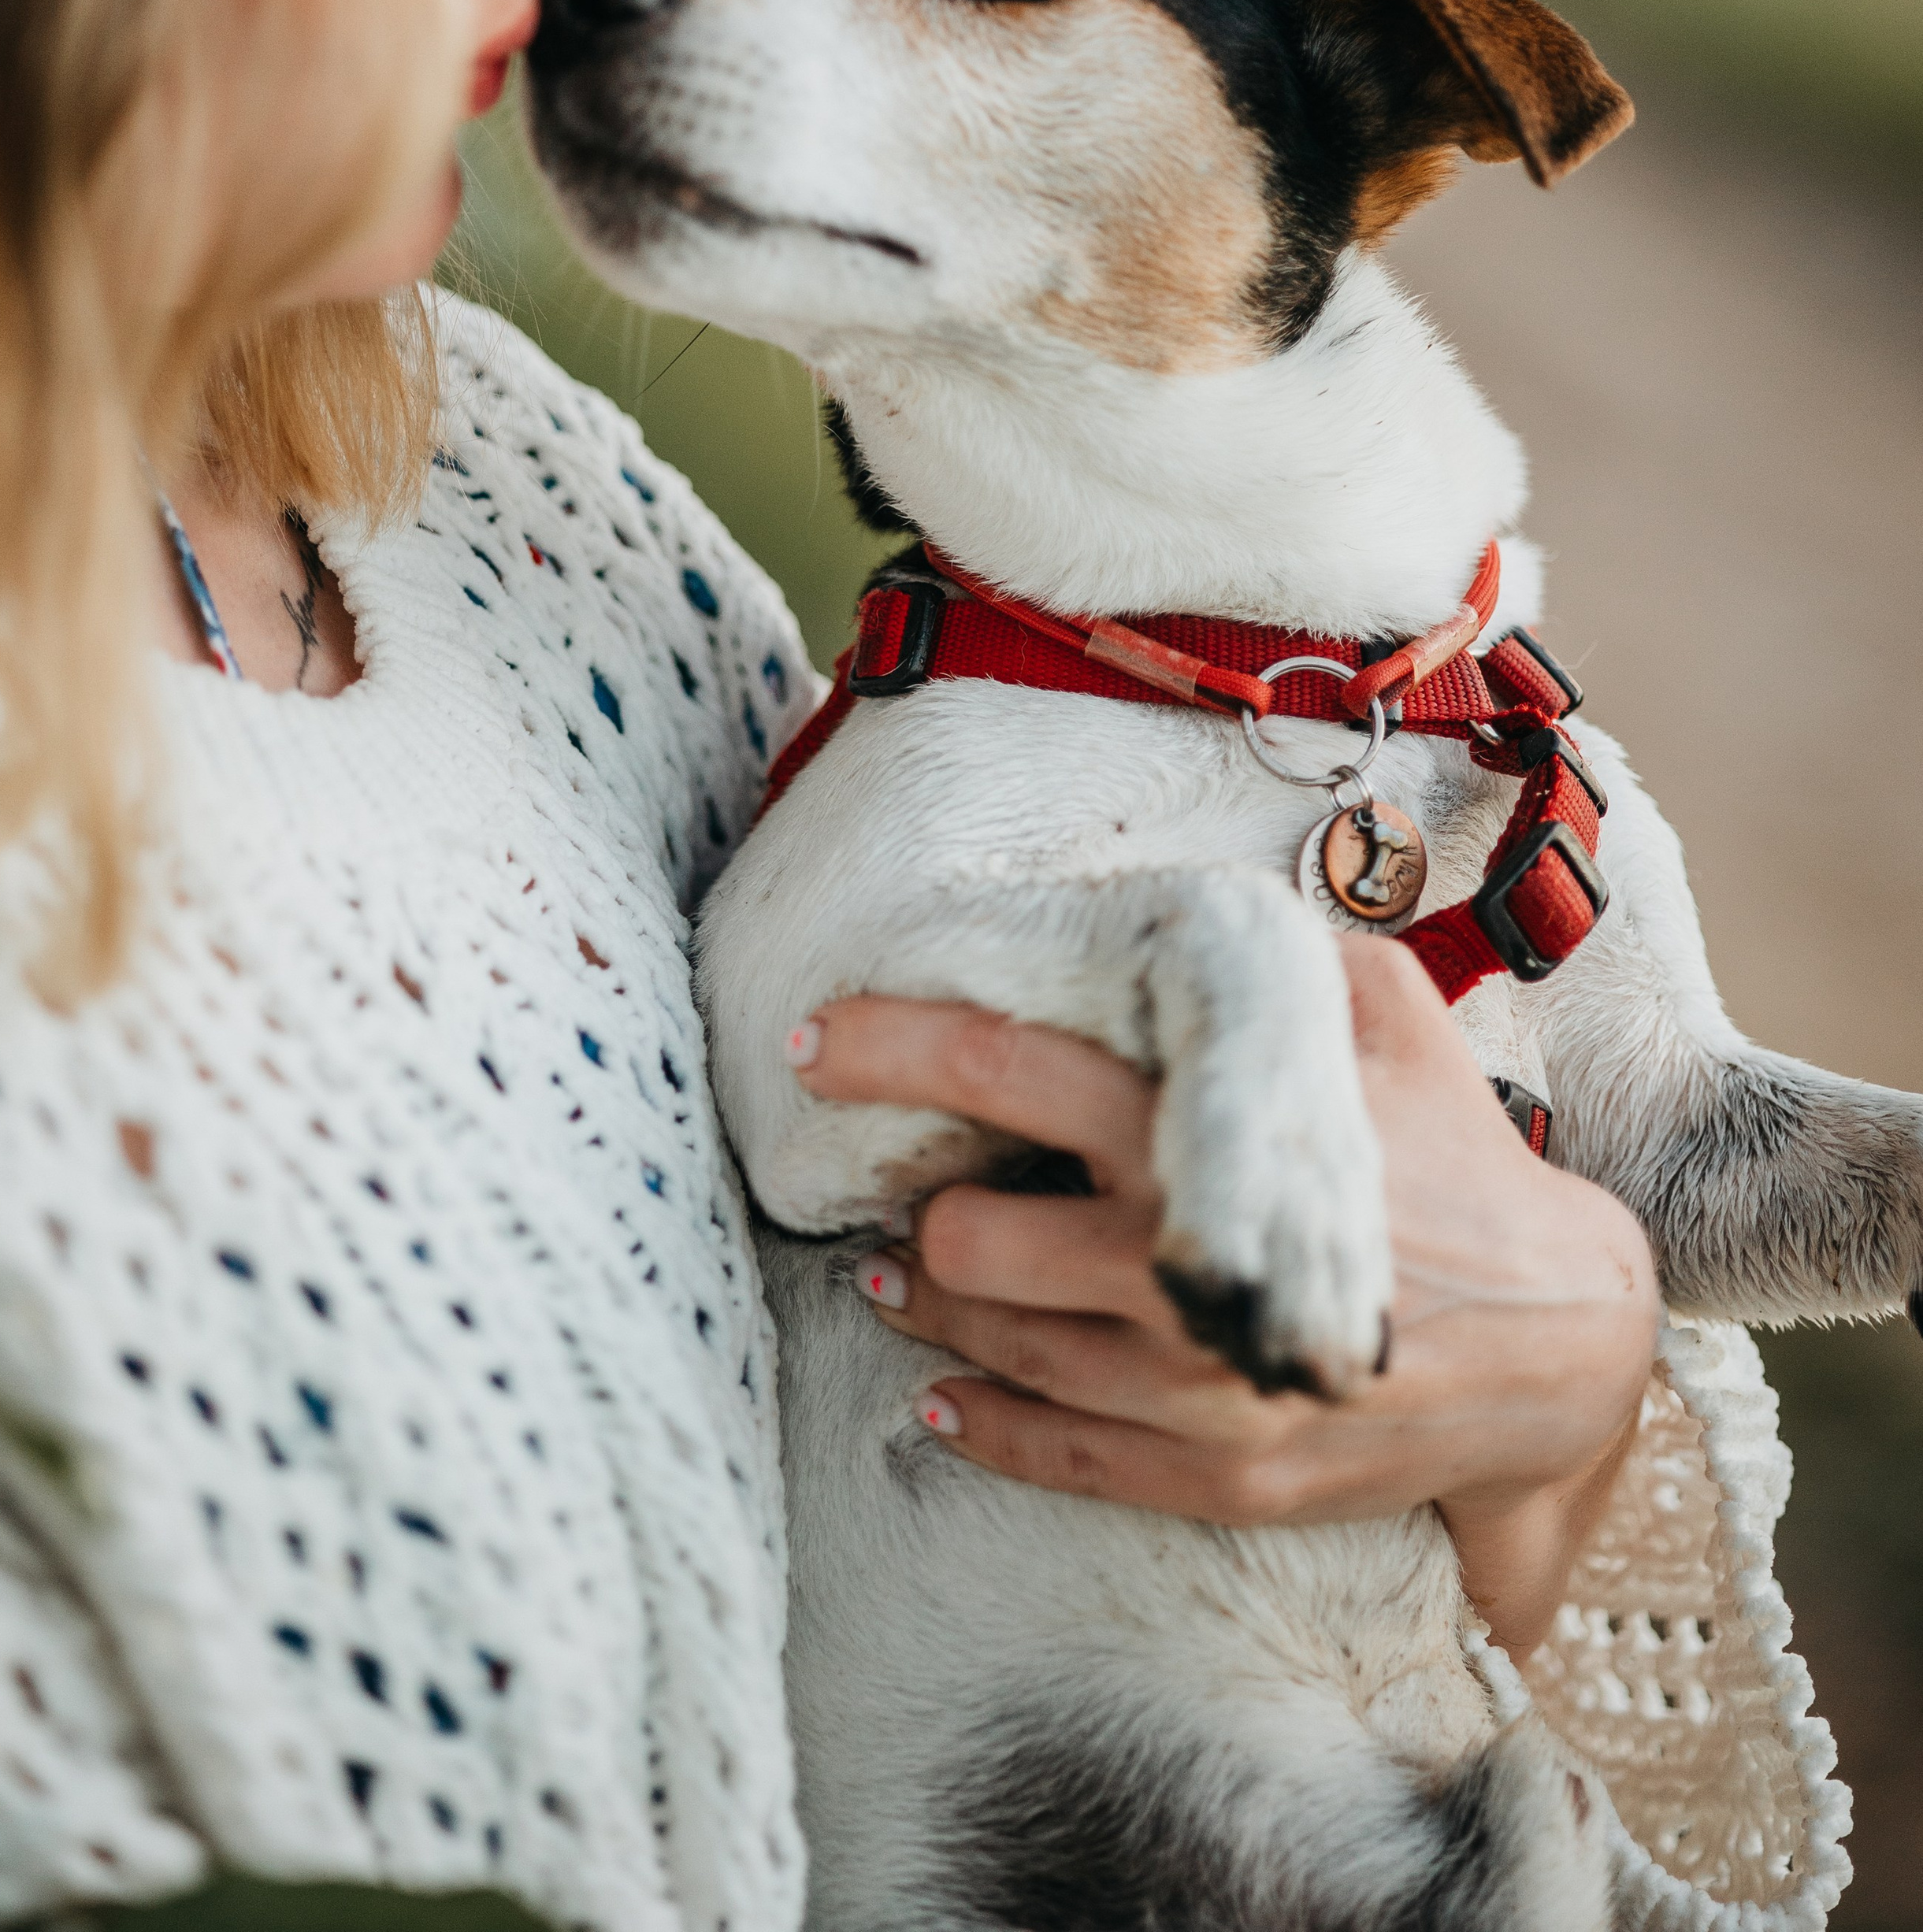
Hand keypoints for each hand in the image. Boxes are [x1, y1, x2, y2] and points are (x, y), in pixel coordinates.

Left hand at [788, 938, 1657, 1657]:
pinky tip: (941, 1393)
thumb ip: (1275, 951)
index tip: (812, 1037)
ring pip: (989, 1345)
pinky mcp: (1214, 1478)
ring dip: (931, 1304)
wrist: (1560, 1349)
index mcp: (1200, 1132)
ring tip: (910, 1269)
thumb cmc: (1459, 1155)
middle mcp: (1178, 1264)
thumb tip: (1179, 894)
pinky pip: (1046, 1455)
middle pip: (962, 1233)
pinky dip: (975, 1421)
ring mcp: (1193, 1388)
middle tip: (908, 1183)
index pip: (1005, 1067)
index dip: (890, 1047)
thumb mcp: (1387, 1015)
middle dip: (923, 1204)